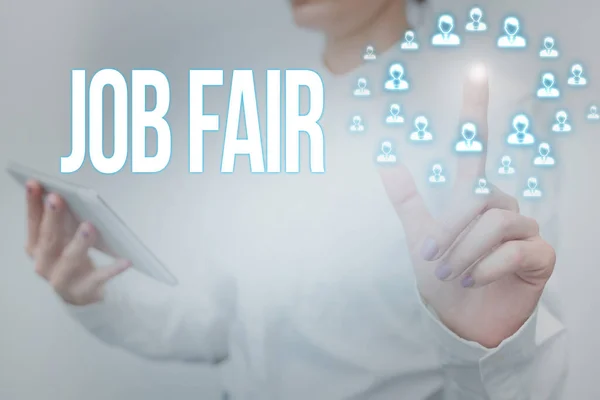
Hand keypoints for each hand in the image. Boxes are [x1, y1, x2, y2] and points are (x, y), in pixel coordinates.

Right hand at [24, 181, 130, 305]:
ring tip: (89, 226)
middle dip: (52, 218)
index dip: (32, 204)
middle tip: (57, 199)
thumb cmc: (72, 258)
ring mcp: (63, 279)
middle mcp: (44, 264)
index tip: (34, 184)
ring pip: (70, 259)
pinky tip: (125, 261)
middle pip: (48, 240)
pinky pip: (100, 278)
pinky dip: (112, 269)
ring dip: (79, 242)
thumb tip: (63, 195)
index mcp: (37, 248)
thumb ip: (61, 221)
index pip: (33, 223)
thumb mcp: (63, 239)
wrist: (81, 294)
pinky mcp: (84, 290)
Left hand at [379, 64, 555, 347]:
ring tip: (452, 273)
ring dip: (466, 250)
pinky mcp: (541, 255)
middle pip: (480, 196)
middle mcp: (501, 207)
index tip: (475, 72)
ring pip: (496, 222)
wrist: (461, 322)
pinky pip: (517, 247)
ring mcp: (525, 229)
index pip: (476, 146)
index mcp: (471, 197)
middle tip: (432, 260)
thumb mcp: (419, 238)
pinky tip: (477, 279)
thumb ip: (408, 199)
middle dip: (452, 230)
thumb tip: (383, 159)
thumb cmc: (442, 279)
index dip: (475, 109)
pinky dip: (490, 265)